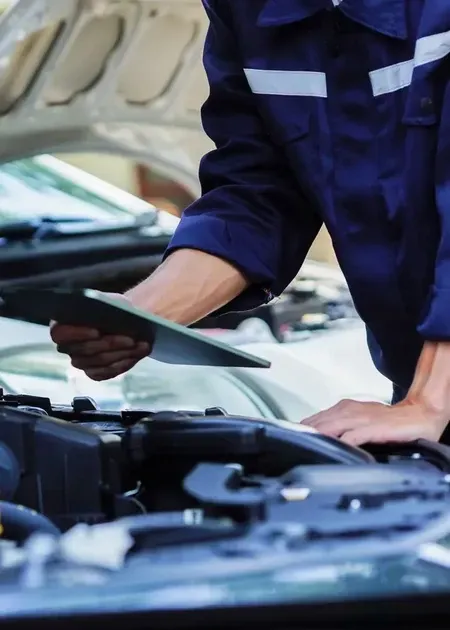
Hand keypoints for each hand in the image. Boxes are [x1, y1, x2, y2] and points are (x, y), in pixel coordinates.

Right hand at [50, 293, 149, 380]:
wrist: (124, 320)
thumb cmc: (113, 308)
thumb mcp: (111, 302)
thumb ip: (105, 307)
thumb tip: (109, 317)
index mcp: (62, 323)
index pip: (59, 333)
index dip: (77, 334)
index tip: (97, 331)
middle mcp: (67, 346)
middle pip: (85, 349)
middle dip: (110, 344)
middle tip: (131, 339)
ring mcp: (79, 361)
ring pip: (99, 361)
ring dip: (122, 353)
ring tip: (140, 345)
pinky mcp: (93, 372)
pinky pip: (105, 372)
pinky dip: (122, 363)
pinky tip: (136, 355)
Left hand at [301, 398, 447, 445]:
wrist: (419, 414)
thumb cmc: (389, 422)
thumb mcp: (360, 421)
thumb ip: (340, 429)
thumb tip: (320, 441)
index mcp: (344, 409)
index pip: (314, 420)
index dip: (301, 431)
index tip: (289, 443)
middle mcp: (349, 411)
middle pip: (318, 423)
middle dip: (304, 436)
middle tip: (290, 449)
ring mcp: (361, 418)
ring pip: (331, 426)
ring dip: (317, 437)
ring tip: (305, 448)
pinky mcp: (374, 428)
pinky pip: (353, 435)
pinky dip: (342, 442)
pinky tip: (334, 449)